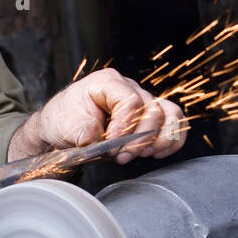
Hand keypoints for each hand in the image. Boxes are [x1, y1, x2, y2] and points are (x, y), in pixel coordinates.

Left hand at [28, 68, 187, 164]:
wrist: (64, 129)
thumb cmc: (64, 120)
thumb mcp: (64, 124)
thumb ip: (80, 130)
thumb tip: (94, 137)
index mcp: (106, 82)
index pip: (129, 101)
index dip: (125, 126)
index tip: (112, 144)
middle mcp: (128, 88)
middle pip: (151, 109)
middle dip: (140, 138)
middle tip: (122, 155)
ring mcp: (142, 101)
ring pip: (170, 114)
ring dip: (161, 139)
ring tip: (142, 153)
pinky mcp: (149, 117)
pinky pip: (174, 123)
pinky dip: (172, 140)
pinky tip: (158, 152)